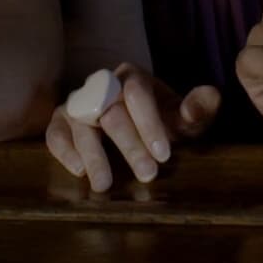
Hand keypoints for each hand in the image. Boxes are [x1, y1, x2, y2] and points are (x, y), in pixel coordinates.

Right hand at [45, 63, 218, 192]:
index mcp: (131, 78)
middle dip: (129, 144)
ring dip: (94, 154)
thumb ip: (199, 109)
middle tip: (147, 175)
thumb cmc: (159, 122)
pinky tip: (79, 171)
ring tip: (105, 184)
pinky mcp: (61, 122)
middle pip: (110, 110)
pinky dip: (64, 150)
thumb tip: (208, 97)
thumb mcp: (182, 117)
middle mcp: (101, 86)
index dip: (149, 122)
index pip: (136, 93)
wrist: (132, 124)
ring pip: (81, 122)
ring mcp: (78, 103)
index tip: (164, 154)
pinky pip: (54, 132)